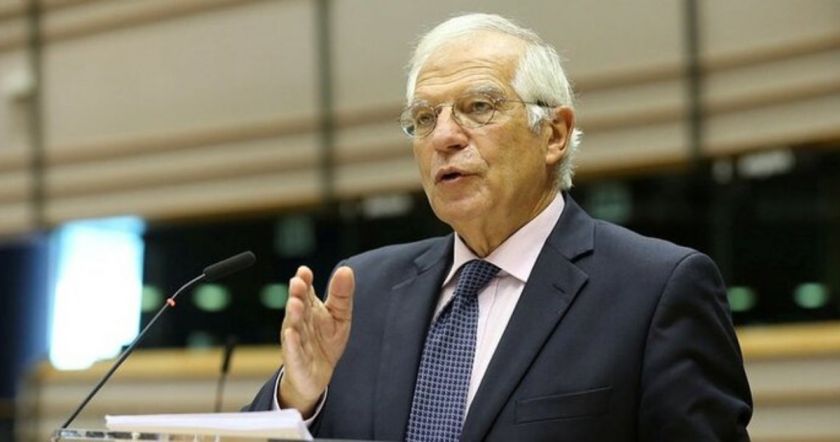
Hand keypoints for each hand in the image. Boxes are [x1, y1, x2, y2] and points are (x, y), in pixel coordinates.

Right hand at [277, 265, 354, 417]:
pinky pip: (294, 352)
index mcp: (309, 309)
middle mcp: (300, 323)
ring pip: (294, 327)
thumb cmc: (325, 342)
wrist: (316, 376)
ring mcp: (296, 342)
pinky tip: (290, 334)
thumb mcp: (339, 316)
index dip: (305, 281)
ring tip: (294, 303)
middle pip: (298, 306)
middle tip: (297, 282)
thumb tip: (346, 269)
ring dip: (293, 315)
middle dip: (297, 294)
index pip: (306, 292)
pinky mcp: (296, 362)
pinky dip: (292, 344)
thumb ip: (341, 294)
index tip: (304, 271)